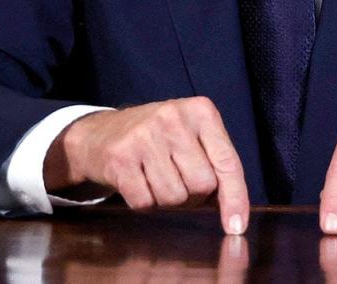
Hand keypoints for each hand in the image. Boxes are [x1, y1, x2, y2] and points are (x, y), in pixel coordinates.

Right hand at [45, 97, 248, 234]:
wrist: (99, 133)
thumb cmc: (157, 139)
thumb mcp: (192, 138)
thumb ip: (217, 166)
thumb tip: (234, 215)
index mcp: (200, 110)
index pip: (228, 162)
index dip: (235, 198)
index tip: (238, 226)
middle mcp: (173, 118)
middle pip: (202, 185)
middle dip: (194, 195)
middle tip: (178, 180)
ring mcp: (144, 136)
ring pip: (175, 198)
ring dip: (167, 200)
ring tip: (156, 178)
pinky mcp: (120, 158)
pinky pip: (145, 203)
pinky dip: (144, 203)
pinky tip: (137, 182)